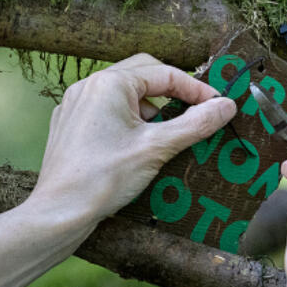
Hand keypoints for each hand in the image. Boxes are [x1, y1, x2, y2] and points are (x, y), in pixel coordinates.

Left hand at [28, 53, 235, 229]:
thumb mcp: (158, 148)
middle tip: (196, 111)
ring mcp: (76, 104)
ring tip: (167, 133)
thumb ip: (196, 123)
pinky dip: (130, 119)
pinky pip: (108, 110)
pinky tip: (138, 144)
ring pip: (125, 93)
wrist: (60, 212)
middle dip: (173, 91)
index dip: (197, 90)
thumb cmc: (103, 178)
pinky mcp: (70, 124)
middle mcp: (89, 86)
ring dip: (152, 107)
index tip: (219, 106)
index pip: (165, 74)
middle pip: (144, 74)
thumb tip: (226, 105)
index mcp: (110, 83)